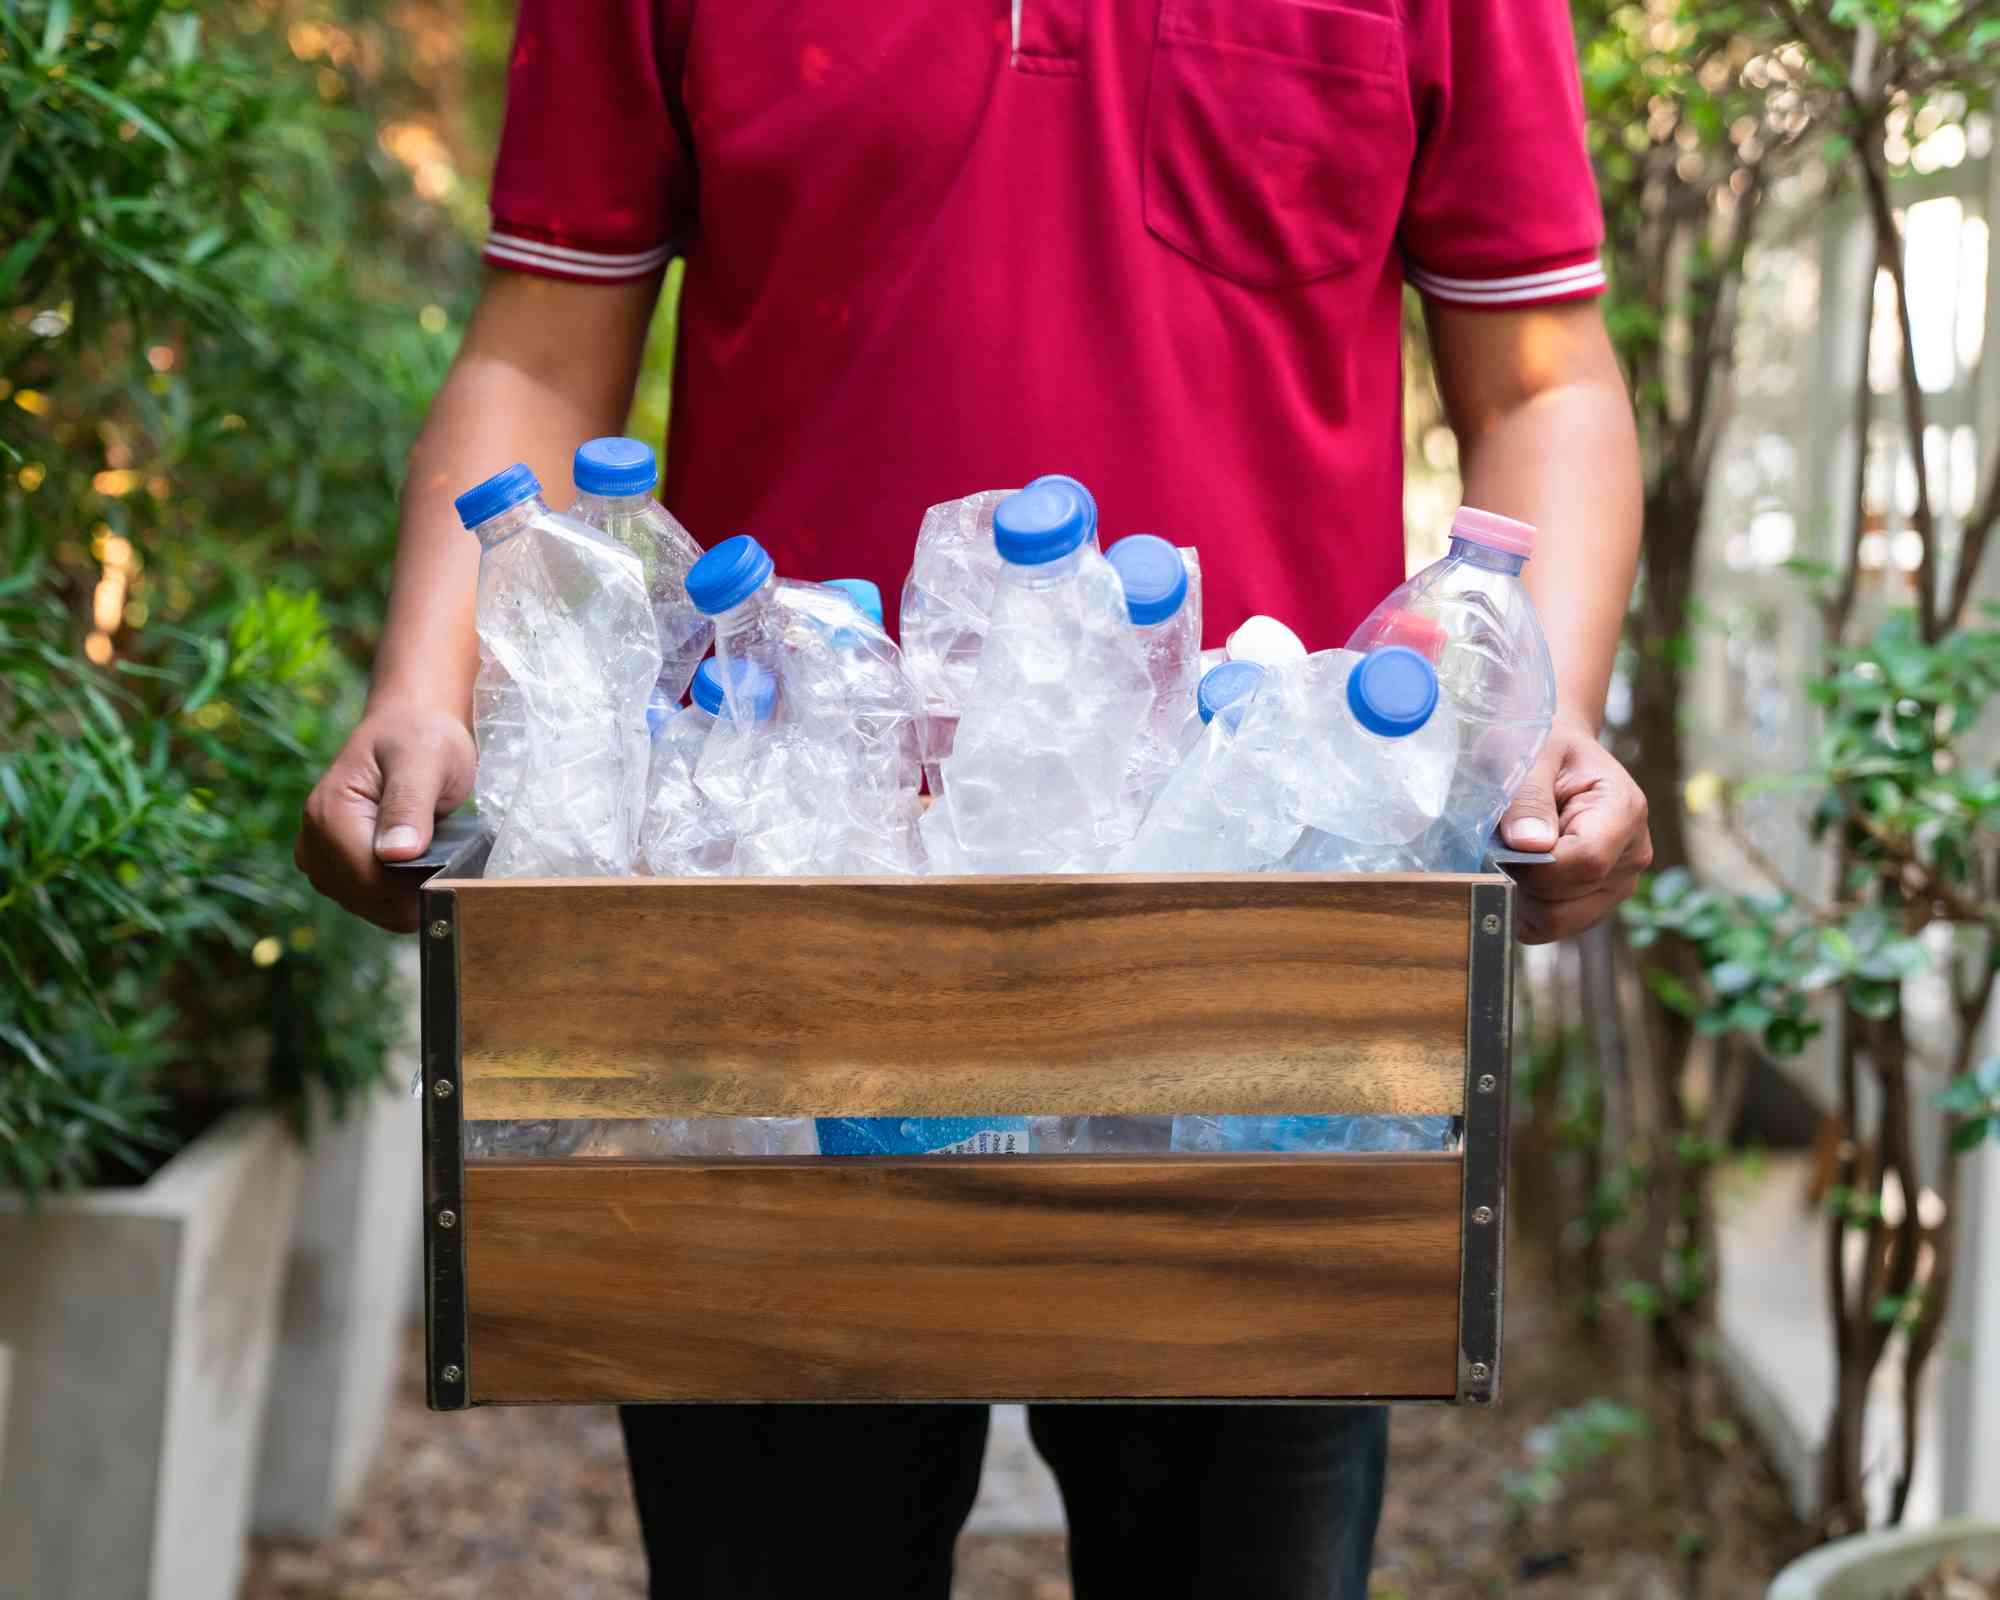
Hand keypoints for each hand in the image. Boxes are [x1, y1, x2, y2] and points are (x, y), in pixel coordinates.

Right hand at [295, 705, 476, 932]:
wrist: (407, 727)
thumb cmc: (419, 736)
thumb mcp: (424, 760)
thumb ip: (409, 804)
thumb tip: (397, 853)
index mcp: (330, 814)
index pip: (369, 880)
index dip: (414, 885)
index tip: (452, 870)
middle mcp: (315, 840)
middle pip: (367, 899)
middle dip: (413, 892)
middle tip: (451, 862)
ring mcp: (321, 856)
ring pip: (369, 906)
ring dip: (407, 896)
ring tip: (436, 861)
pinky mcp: (335, 866)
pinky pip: (369, 900)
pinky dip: (398, 896)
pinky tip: (420, 872)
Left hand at [1499, 717, 1650, 944]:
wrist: (1558, 752)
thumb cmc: (1543, 747)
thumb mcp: (1531, 757)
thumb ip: (1528, 800)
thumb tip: (1529, 845)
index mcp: (1623, 811)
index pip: (1586, 861)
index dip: (1537, 864)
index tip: (1505, 844)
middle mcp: (1632, 854)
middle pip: (1570, 902)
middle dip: (1524, 884)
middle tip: (1502, 846)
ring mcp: (1619, 883)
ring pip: (1561, 922)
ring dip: (1524, 898)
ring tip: (1514, 857)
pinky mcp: (1599, 899)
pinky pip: (1557, 925)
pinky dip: (1529, 908)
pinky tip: (1521, 874)